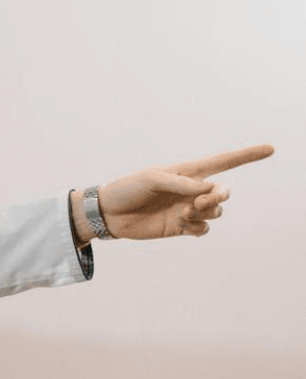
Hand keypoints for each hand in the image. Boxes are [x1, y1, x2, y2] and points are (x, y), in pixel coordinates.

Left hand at [88, 144, 273, 241]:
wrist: (108, 213)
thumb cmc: (128, 189)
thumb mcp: (152, 179)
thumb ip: (181, 183)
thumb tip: (210, 189)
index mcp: (187, 172)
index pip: (222, 162)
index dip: (247, 156)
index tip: (270, 149)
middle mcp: (192, 190)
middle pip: (223, 192)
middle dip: (219, 195)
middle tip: (203, 199)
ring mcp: (187, 209)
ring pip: (215, 212)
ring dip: (204, 212)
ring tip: (183, 212)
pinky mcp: (180, 227)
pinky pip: (203, 228)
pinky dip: (197, 227)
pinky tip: (182, 223)